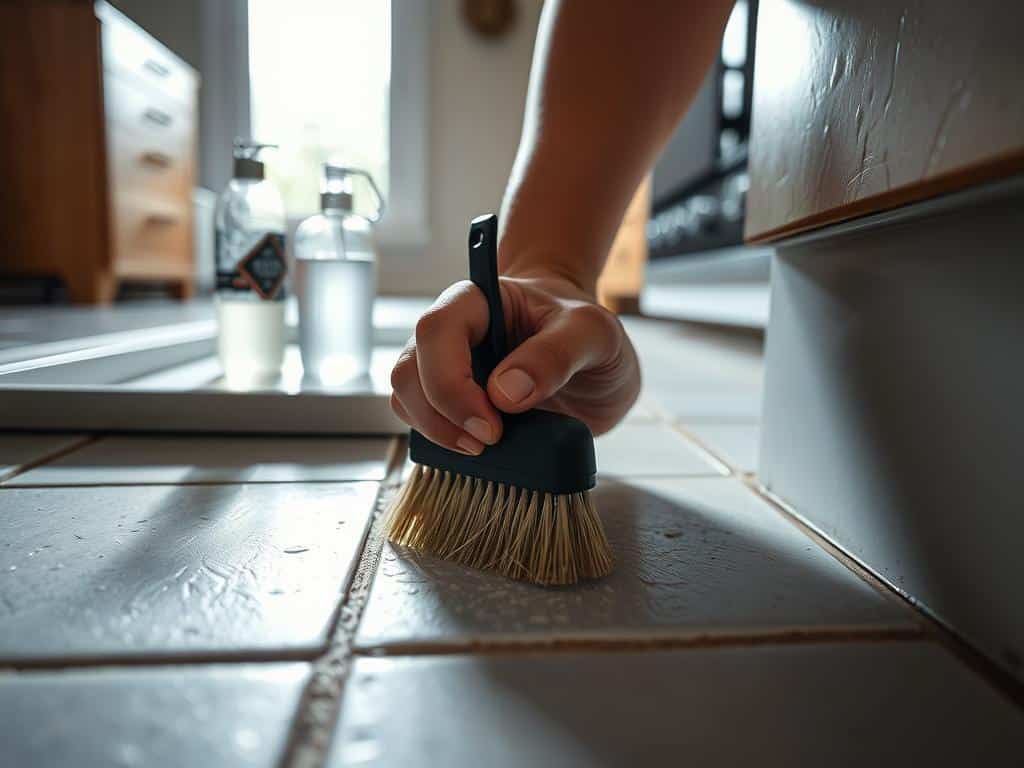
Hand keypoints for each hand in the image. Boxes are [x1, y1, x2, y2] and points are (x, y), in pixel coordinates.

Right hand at [390, 272, 640, 454]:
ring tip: (484, 447)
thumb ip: (555, 354)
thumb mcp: (593, 335)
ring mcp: (444, 368)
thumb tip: (505, 393)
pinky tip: (478, 448)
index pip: (437, 330)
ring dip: (436, 433)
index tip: (492, 424)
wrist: (590, 353)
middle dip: (440, 416)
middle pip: (409, 370)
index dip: (452, 382)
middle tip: (489, 442)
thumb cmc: (585, 330)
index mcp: (479, 301)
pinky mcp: (449, 402)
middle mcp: (452, 333)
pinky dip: (440, 444)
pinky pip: (421, 423)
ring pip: (405, 399)